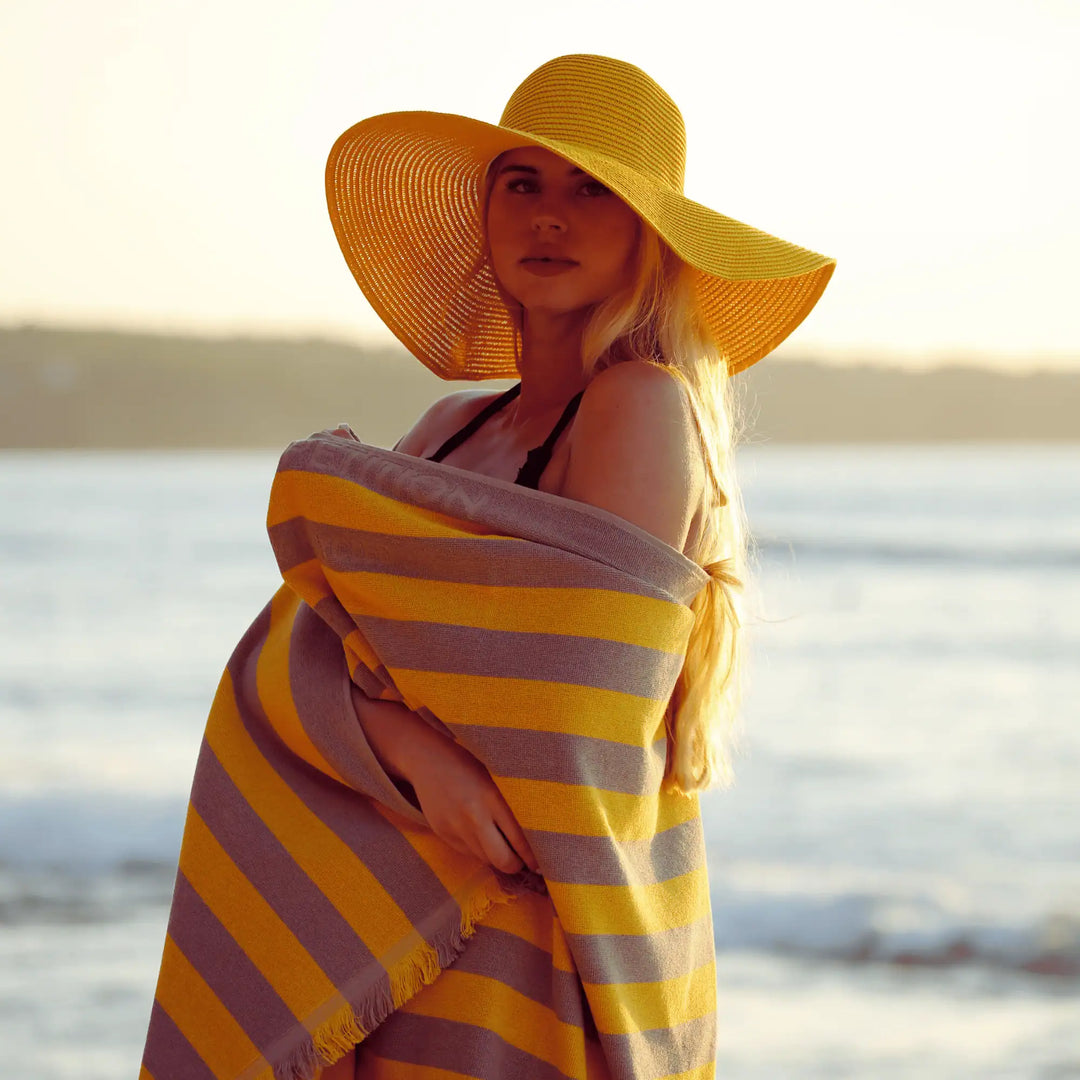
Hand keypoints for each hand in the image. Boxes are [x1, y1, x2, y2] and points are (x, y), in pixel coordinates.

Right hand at [407, 734, 539, 875]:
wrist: (427, 758)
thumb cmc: (469, 763)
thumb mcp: (496, 776)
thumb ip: (511, 804)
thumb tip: (536, 833)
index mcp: (491, 798)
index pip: (519, 839)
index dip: (533, 857)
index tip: (542, 863)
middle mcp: (473, 817)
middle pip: (502, 860)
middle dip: (516, 865)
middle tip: (525, 861)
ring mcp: (455, 828)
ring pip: (485, 859)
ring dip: (497, 857)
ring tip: (505, 846)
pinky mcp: (442, 833)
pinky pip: (468, 853)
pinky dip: (479, 850)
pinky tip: (482, 835)